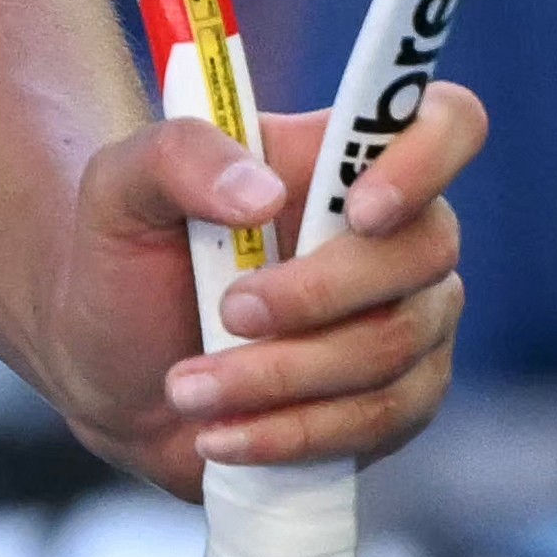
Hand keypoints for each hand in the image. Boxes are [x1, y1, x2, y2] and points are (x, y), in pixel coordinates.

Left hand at [35, 83, 482, 498]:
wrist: (111, 368)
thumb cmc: (127, 259)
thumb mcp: (118, 187)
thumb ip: (176, 156)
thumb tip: (261, 192)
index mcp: (337, 159)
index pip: (446, 123)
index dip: (426, 159)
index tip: (357, 210)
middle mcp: (396, 234)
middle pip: (424, 253)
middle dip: (317, 295)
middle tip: (225, 312)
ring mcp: (410, 320)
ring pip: (392, 349)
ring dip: (280, 376)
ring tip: (189, 387)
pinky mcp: (399, 401)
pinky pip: (378, 421)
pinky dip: (292, 432)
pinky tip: (222, 434)